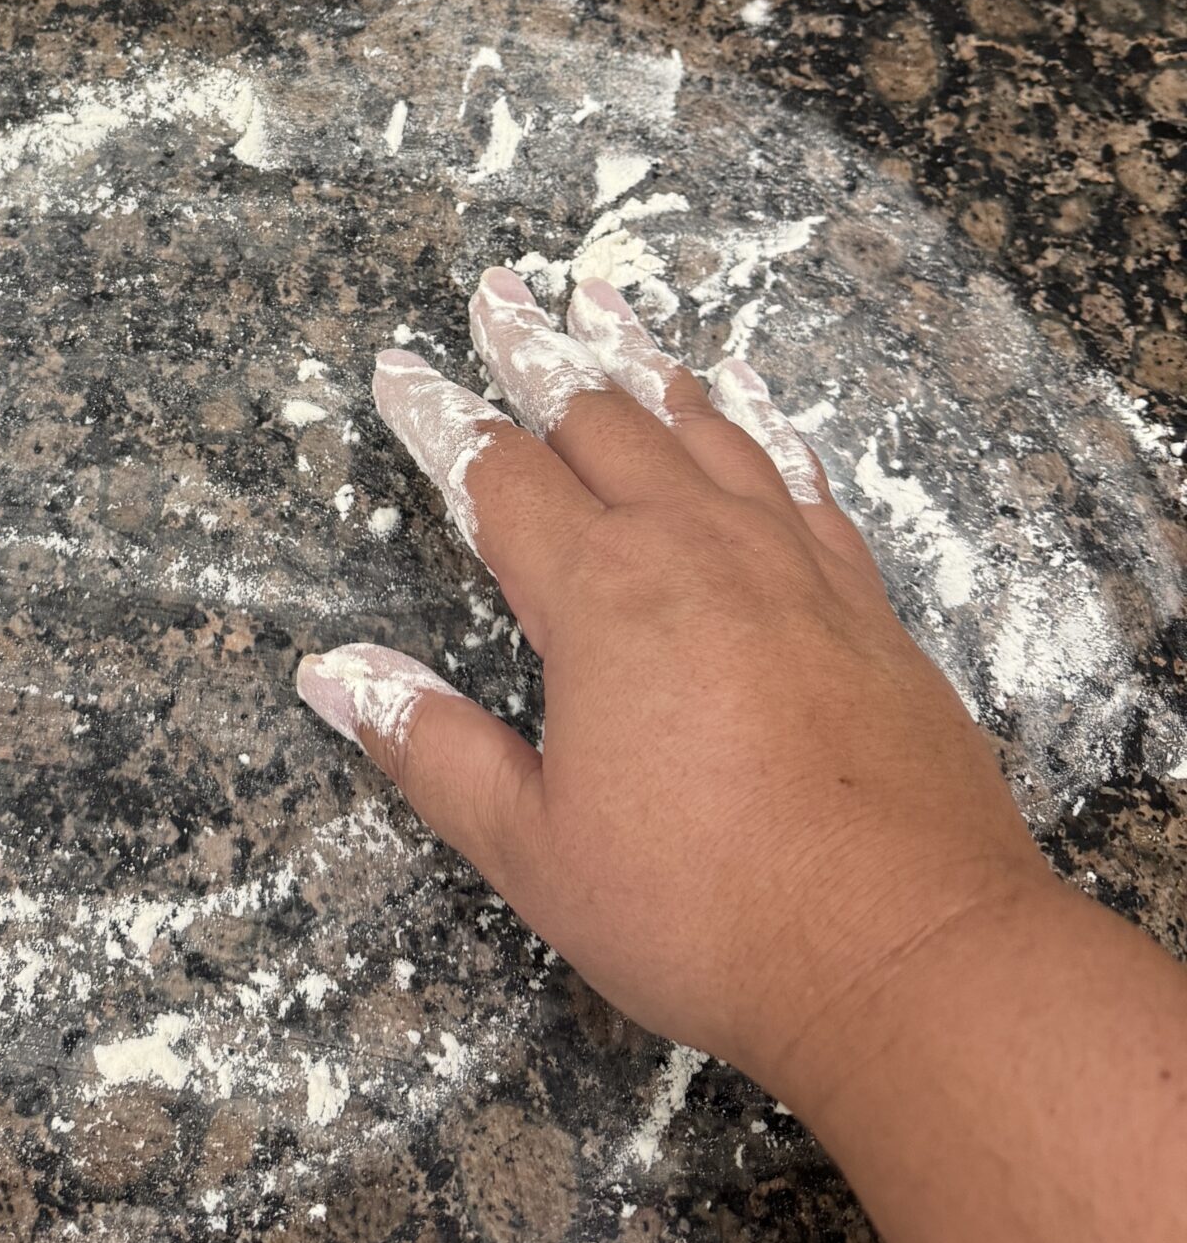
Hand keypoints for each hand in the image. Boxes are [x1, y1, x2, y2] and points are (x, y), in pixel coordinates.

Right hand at [295, 269, 1053, 1104]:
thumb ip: (431, 747)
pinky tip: (744, 392)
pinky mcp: (861, 597)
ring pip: (703, 426)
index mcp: (601, 598)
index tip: (399, 365)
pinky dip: (759, 419)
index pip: (496, 477)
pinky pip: (796, 473)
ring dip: (643, 360)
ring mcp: (789, 563)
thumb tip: (331, 673)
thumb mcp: (535, 849)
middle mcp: (694, 550)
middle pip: (601, 420)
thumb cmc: (710, 910)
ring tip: (605, 302)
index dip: (439, 418)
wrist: (912, 949)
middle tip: (501, 293)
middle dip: (538, 352)